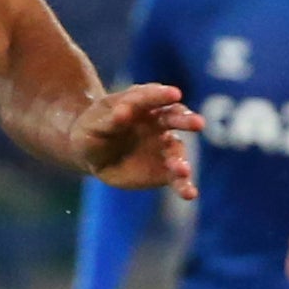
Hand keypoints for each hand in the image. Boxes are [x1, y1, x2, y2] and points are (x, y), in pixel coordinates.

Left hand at [73, 83, 200, 200]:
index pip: (153, 97)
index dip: (162, 96)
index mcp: (143, 104)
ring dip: (182, 161)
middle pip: (175, 119)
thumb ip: (111, 120)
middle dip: (186, 120)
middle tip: (198, 124)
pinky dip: (184, 185)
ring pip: (177, 151)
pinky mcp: (164, 170)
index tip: (174, 94)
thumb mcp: (95, 123)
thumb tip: (124, 112)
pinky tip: (190, 194)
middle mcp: (159, 123)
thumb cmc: (92, 131)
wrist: (90, 153)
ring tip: (182, 171)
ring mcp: (164, 146)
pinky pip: (176, 178)